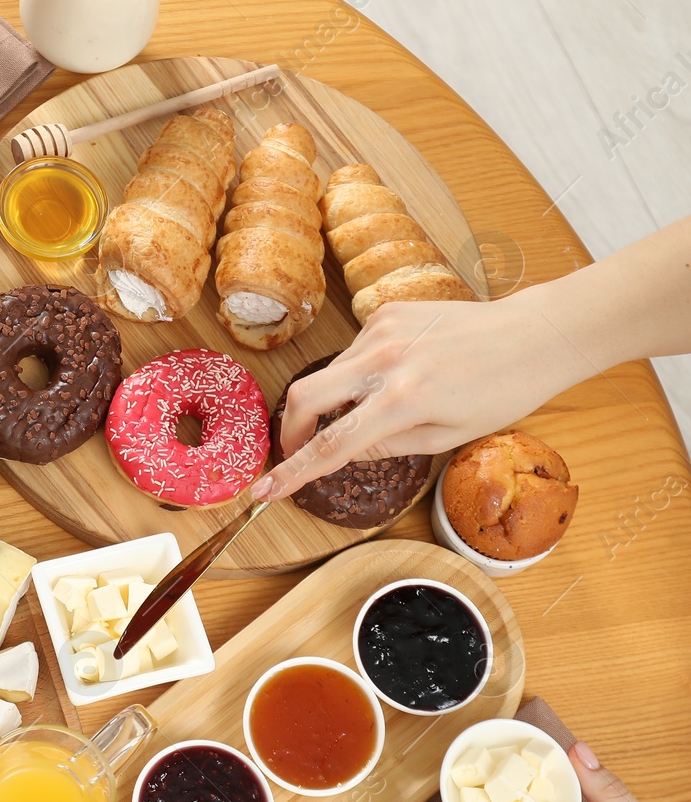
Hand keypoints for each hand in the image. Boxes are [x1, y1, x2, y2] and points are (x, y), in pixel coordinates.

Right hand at [251, 294, 580, 499]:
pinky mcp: (387, 311)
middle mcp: (386, 360)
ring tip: (373, 406)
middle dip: (291, 429)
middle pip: (305, 396)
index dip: (293, 471)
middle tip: (296, 449)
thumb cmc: (503, 391)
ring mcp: (383, 330)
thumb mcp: (448, 437)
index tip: (265, 490)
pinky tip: (393, 375)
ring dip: (334, 398)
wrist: (536, 333)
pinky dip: (358, 373)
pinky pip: (353, 351)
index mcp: (405, 400)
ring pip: (330, 373)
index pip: (331, 444)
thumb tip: (343, 449)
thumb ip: (388, 445)